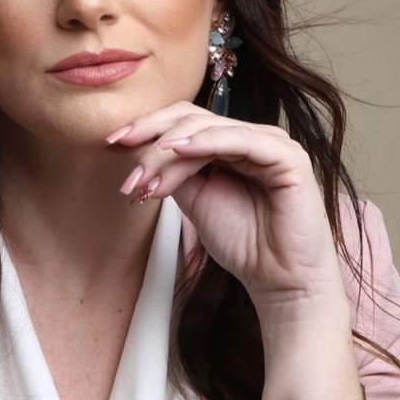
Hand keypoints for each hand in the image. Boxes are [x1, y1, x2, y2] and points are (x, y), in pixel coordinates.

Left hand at [108, 102, 347, 317]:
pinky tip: (176, 150)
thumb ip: (172, 172)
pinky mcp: (288, 156)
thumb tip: (136, 151)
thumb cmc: (243, 244)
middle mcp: (250, 137)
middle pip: (191, 117)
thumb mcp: (194, 201)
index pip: (182, 122)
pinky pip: (241, 140)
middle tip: (122, 154)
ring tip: (144, 175)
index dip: (145, 129)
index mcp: (229, 145)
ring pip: (207, 129)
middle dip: (150, 135)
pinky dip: (205, 141)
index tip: (110, 145)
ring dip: (168, 149)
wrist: (279, 281)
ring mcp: (271, 143)